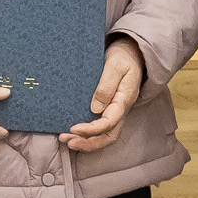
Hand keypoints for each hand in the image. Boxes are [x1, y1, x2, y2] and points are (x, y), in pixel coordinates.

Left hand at [62, 36, 144, 151]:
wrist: (132, 55)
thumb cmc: (123, 59)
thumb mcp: (115, 66)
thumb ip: (106, 85)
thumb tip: (95, 108)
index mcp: (124, 100)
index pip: (109, 122)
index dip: (91, 129)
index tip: (73, 128)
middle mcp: (120, 110)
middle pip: (108, 136)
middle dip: (88, 143)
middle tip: (68, 141)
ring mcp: (116, 112)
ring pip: (104, 136)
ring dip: (86, 142)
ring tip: (66, 140)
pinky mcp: (109, 111)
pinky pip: (100, 129)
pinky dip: (87, 135)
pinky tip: (72, 133)